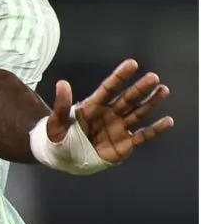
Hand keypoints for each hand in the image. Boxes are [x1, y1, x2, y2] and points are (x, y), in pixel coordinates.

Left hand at [47, 59, 172, 163]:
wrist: (63, 159)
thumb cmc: (58, 137)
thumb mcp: (56, 122)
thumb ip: (62, 105)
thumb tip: (62, 83)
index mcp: (93, 106)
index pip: (109, 88)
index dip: (120, 76)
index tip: (132, 64)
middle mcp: (109, 114)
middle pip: (127, 98)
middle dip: (140, 88)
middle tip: (153, 77)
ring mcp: (118, 128)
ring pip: (138, 113)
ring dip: (151, 102)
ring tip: (163, 90)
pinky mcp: (125, 145)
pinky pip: (143, 136)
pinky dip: (156, 130)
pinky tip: (168, 121)